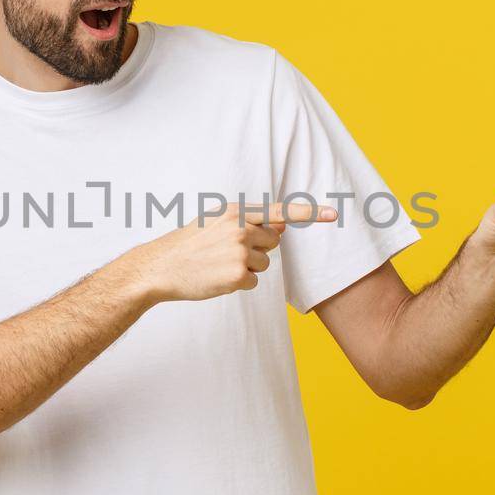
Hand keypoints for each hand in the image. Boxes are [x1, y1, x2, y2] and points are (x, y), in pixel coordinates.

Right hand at [121, 200, 337, 302]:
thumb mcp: (215, 223)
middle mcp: (241, 228)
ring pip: (264, 264)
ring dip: (247, 269)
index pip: (279, 211)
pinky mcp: (238, 274)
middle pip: (273, 242)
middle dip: (257, 250)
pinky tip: (217, 278)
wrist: (160, 267)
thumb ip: (247, 223)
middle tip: (227, 253)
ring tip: (218, 266)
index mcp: (235, 212)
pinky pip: (254, 282)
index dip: (310, 212)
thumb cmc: (187, 245)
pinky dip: (239, 284)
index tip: (334, 213)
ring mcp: (240, 251)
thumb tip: (281, 227)